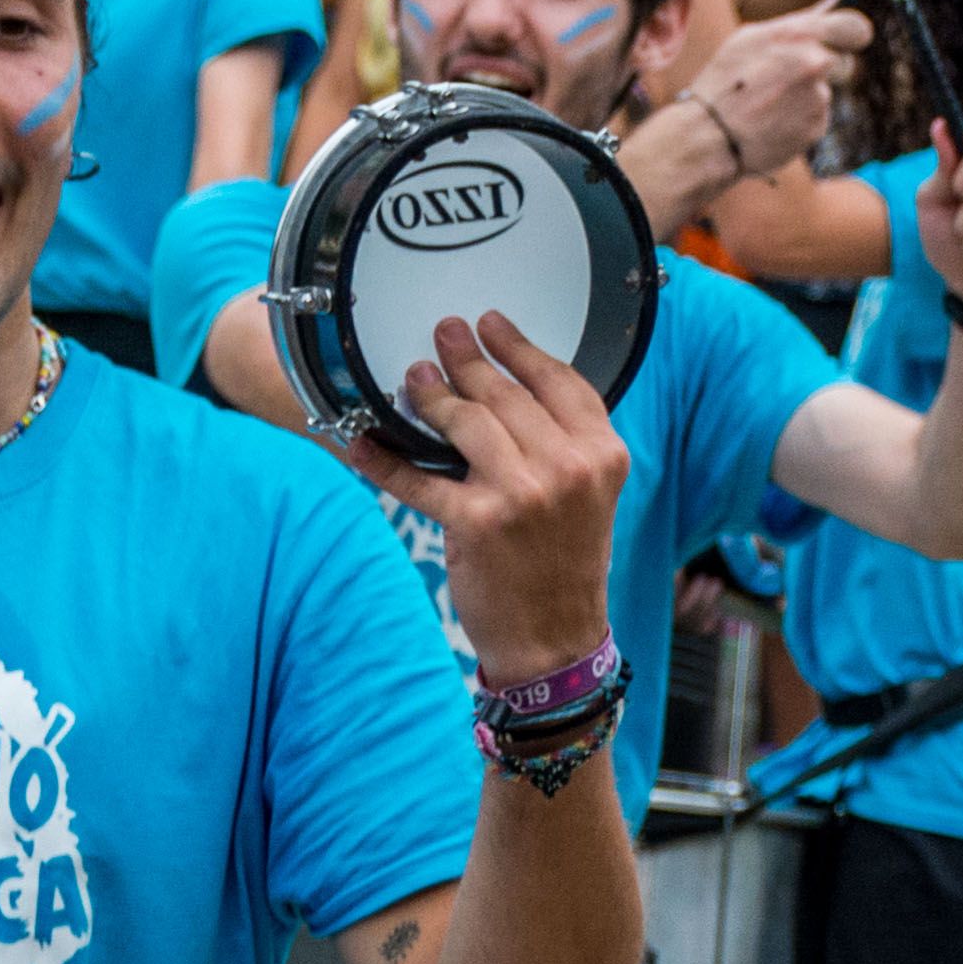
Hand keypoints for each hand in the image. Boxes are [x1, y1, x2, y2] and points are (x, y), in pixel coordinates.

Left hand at [349, 311, 627, 691]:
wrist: (555, 640)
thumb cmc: (565, 566)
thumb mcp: (590, 497)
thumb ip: (564, 446)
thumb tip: (508, 393)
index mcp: (603, 454)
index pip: (559, 381)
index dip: (520, 347)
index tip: (492, 323)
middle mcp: (567, 467)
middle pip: (506, 394)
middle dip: (467, 360)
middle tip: (442, 335)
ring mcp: (521, 494)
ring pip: (465, 423)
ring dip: (430, 395)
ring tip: (412, 378)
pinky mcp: (476, 523)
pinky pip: (419, 480)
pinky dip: (383, 460)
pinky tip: (360, 442)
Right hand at [677, 6, 864, 183]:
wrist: (707, 136)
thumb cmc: (723, 81)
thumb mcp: (750, 38)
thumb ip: (797, 21)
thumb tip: (835, 0)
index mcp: (801, 34)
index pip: (856, 27)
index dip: (850, 36)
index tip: (846, 43)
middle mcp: (817, 62)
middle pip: (842, 62)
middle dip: (821, 70)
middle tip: (786, 82)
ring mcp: (819, 97)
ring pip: (825, 92)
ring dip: (804, 97)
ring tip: (768, 106)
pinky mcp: (817, 127)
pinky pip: (816, 119)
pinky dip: (798, 121)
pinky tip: (771, 123)